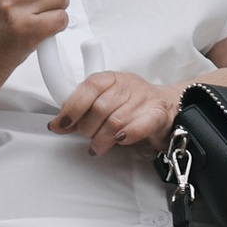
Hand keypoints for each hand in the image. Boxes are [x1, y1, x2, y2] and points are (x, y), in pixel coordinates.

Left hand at [49, 70, 182, 157]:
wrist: (169, 107)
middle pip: (100, 107)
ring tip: (97, 147)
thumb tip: (57, 124)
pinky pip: (140, 125)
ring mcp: (145, 100)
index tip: (61, 123)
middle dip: (87, 128)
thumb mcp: (106, 102)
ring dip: (102, 139)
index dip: (73, 106)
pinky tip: (120, 141)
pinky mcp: (159, 115)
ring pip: (115, 121)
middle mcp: (129, 86)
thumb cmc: (132, 107)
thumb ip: (82, 112)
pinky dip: (127, 135)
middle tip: (86, 137)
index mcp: (113, 79)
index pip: (90, 86)